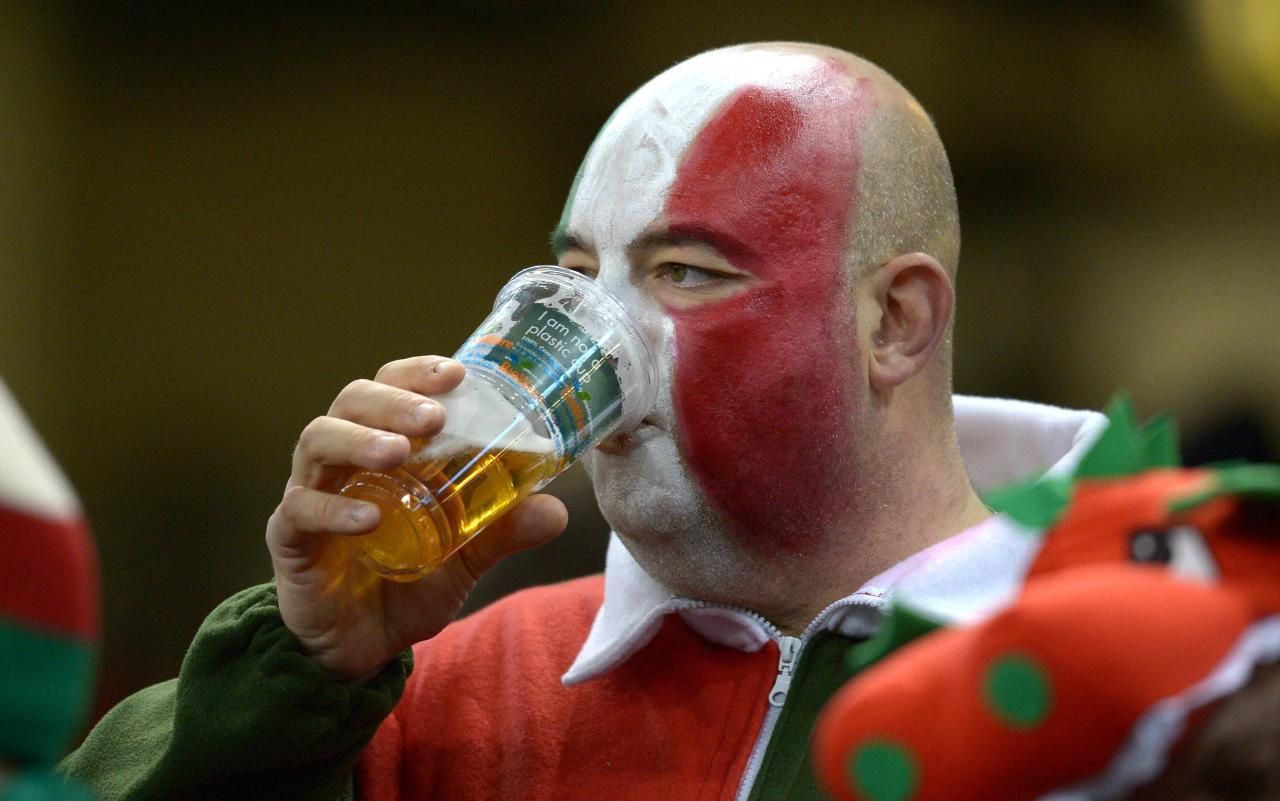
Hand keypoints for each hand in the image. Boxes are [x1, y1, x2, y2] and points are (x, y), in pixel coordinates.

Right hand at [265, 356, 568, 680]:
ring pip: (318, 441)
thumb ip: (503, 531)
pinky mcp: (290, 537)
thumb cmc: (407, 585)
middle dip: (393, 401)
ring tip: (397, 453)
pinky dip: (334, 509)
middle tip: (433, 417)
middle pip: (352, 402)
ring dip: (360, 440)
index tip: (456, 373)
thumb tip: (556, 511)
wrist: (361, 649)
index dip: (417, 374)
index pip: (391, 389)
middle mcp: (342, 461)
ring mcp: (310, 493)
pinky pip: (301, 510)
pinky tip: (368, 519)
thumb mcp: (465, 557)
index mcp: (382, 449)